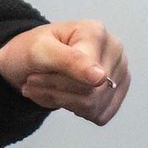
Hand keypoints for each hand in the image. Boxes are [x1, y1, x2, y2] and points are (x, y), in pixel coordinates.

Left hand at [0, 19, 129, 124]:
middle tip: (33, 82)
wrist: (29, 60)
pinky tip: (60, 93)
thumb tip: (100, 77)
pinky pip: (98, 115)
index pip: (87, 75)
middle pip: (92, 93)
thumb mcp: (40, 49)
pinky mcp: (115, 95)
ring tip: (42, 87)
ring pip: (95, 106)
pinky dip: (72, 108)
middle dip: (57, 92)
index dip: (57, 82)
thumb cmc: (33, 49)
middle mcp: (114, 52)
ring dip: (62, 101)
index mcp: (96, 33)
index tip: (33, 77)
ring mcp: (118, 74)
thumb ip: (69, 60)